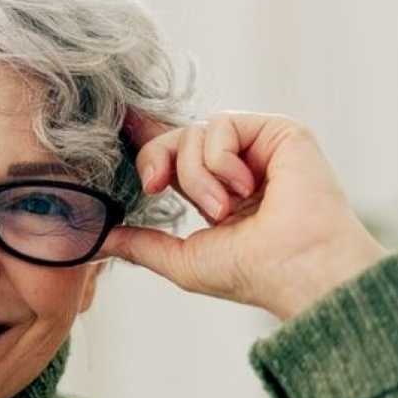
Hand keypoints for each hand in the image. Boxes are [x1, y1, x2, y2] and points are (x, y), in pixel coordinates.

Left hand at [96, 110, 389, 320]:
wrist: (298, 271)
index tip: (113, 131)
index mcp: (217, 192)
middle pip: (175, 137)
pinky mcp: (279, 131)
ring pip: (195, 132)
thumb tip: (98, 237)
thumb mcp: (182, 261)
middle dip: (157, 161)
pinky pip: (222, 123)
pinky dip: (220, 159)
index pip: (173, 156)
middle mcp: (238, 167)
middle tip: (157, 189)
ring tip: (226, 211)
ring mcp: (259, 148)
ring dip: (197, 176)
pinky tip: (245, 189)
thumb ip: (141, 245)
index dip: (145, 142)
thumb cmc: (252, 274)